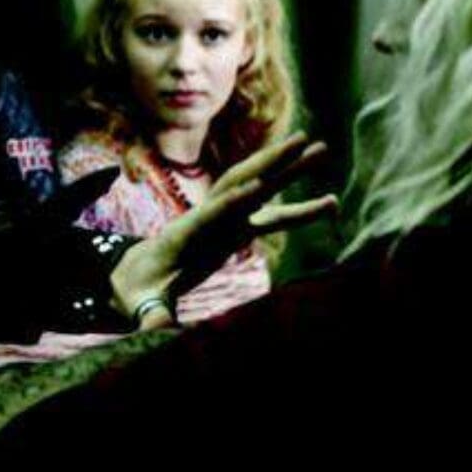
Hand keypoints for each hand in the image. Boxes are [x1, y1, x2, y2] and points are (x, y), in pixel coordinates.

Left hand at [109, 133, 337, 328]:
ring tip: (324, 150)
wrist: (142, 272)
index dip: (230, 204)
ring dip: (290, 168)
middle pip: (241, 183)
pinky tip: (331, 203)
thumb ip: (151, 313)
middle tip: (305, 141)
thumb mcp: (143, 302)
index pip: (210, 214)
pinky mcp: (238, 228)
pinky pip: (273, 214)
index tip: (255, 189)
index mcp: (185, 233)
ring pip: (260, 187)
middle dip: (271, 163)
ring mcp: (225, 219)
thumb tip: (154, 329)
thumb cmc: (141, 289)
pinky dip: (300, 208)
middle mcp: (208, 217)